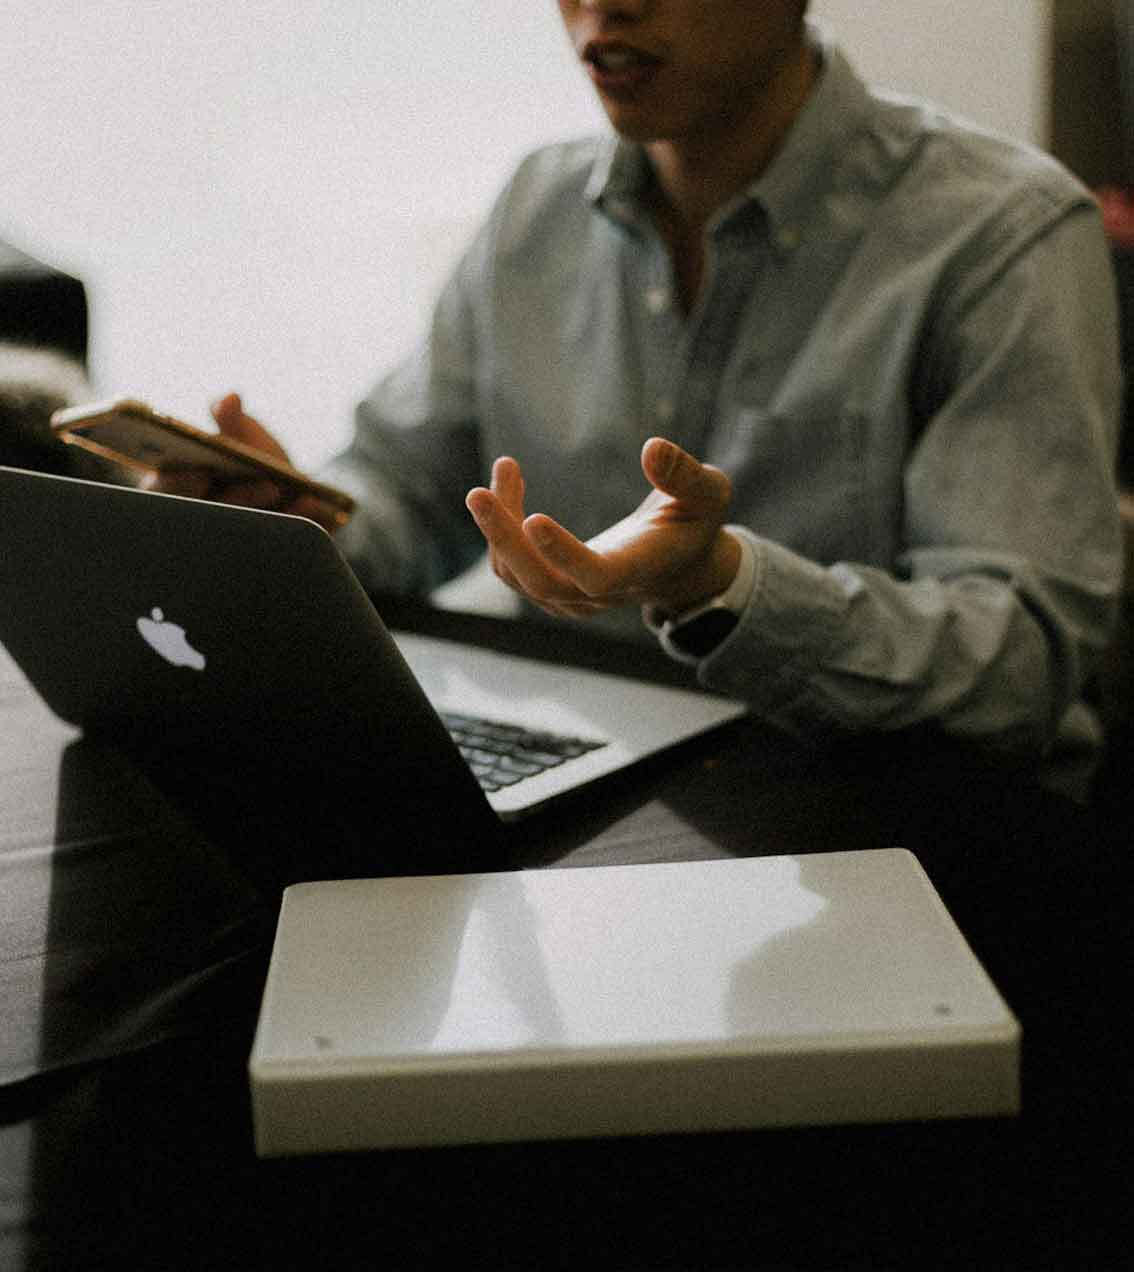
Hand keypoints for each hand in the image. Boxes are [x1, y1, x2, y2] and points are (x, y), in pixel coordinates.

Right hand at [146, 392, 340, 531]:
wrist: (293, 496)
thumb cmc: (255, 463)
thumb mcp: (245, 438)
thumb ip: (233, 422)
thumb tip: (229, 398)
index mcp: (176, 487)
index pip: (164, 491)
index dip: (181, 485)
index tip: (203, 475)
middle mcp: (196, 521)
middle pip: (207, 518)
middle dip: (239, 500)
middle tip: (268, 485)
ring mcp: (228, 546)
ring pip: (242, 538)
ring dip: (272, 515)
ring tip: (299, 492)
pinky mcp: (261, 562)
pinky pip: (277, 550)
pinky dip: (298, 525)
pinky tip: (314, 506)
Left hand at [465, 437, 739, 619]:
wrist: (679, 565)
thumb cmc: (695, 522)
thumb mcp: (708, 493)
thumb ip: (686, 475)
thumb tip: (653, 448)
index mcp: (637, 569)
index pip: (595, 574)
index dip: (562, 552)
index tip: (534, 517)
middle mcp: (599, 594)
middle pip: (540, 582)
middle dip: (504, 539)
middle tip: (477, 494)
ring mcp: (572, 599)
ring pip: (517, 575)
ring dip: (499, 525)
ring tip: (505, 469)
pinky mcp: (552, 591)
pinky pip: (512, 567)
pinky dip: (501, 529)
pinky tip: (509, 486)